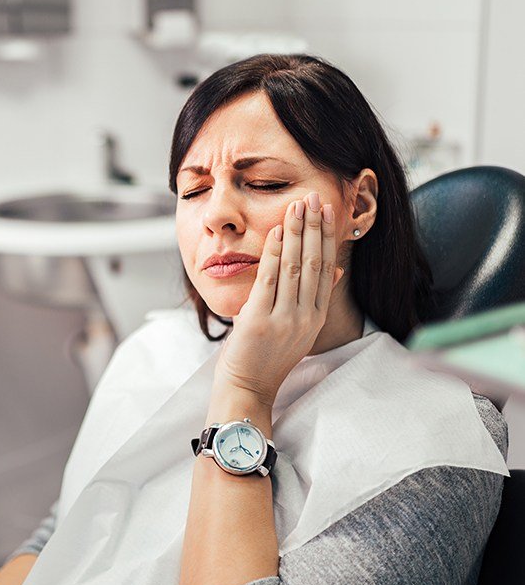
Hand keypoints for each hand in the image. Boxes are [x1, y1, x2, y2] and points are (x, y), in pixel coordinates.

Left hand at [214, 192, 343, 405]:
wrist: (248, 386)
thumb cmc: (268, 356)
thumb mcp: (300, 328)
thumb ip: (316, 298)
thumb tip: (336, 269)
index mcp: (315, 317)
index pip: (326, 269)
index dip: (327, 238)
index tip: (327, 212)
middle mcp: (305, 317)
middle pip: (314, 263)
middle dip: (314, 227)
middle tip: (314, 197)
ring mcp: (284, 319)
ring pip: (295, 267)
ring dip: (297, 233)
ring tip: (298, 206)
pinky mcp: (260, 320)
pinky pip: (269, 279)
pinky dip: (274, 252)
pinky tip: (277, 231)